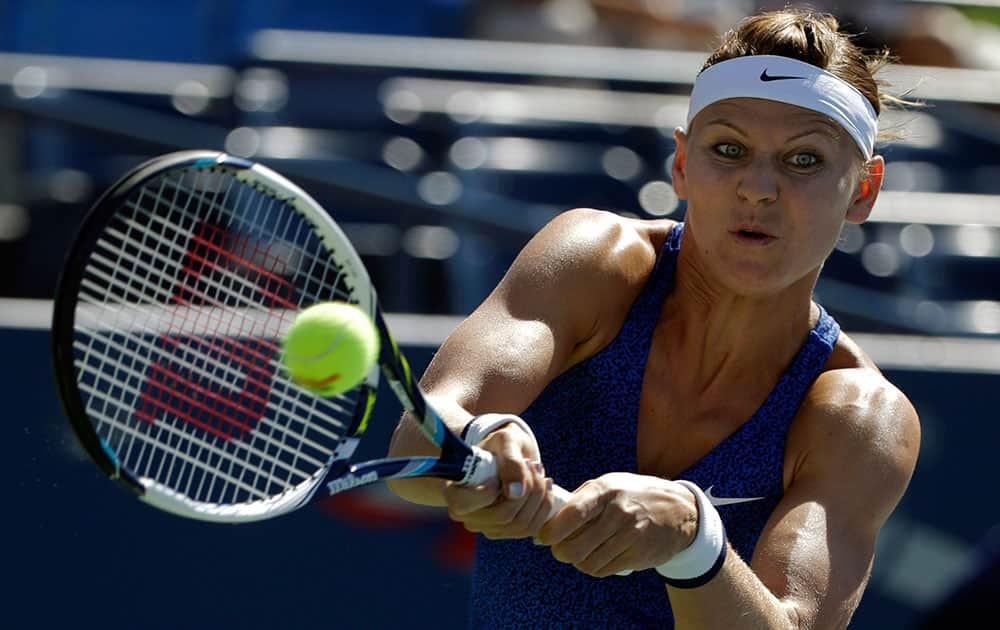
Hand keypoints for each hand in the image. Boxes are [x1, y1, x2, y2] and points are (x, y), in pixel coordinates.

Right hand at [441, 423, 556, 538]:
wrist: (505, 453)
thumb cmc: (500, 444)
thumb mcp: (504, 441)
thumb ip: (510, 463)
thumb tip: (515, 493)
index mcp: (453, 492)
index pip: (465, 505)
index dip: (487, 492)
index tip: (498, 474)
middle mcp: (466, 515)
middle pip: (503, 516)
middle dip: (527, 489)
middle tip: (532, 463)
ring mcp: (485, 527)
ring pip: (520, 524)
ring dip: (538, 496)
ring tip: (539, 471)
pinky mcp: (505, 531)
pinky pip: (531, 527)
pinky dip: (543, 506)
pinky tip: (546, 485)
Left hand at [536, 472, 698, 576]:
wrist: (679, 510)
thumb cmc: (633, 495)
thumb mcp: (609, 484)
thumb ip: (581, 498)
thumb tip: (548, 517)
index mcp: (606, 490)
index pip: (572, 514)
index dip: (552, 530)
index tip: (543, 536)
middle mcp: (618, 512)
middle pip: (575, 547)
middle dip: (560, 552)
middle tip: (560, 549)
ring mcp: (630, 535)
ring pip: (588, 562)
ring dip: (578, 561)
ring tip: (580, 552)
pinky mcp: (639, 554)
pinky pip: (604, 570)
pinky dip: (595, 567)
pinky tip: (597, 557)